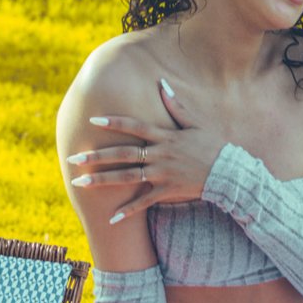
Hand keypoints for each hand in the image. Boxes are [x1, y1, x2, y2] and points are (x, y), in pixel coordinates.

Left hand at [66, 79, 228, 224]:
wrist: (229, 173)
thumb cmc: (213, 146)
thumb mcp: (195, 124)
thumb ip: (175, 106)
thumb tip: (161, 84)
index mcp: (165, 137)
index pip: (135, 127)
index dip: (114, 123)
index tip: (93, 121)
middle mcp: (160, 155)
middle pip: (123, 154)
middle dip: (96, 156)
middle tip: (73, 158)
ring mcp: (162, 174)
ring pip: (127, 177)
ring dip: (102, 180)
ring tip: (79, 182)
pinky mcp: (167, 191)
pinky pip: (144, 202)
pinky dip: (128, 211)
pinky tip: (110, 218)